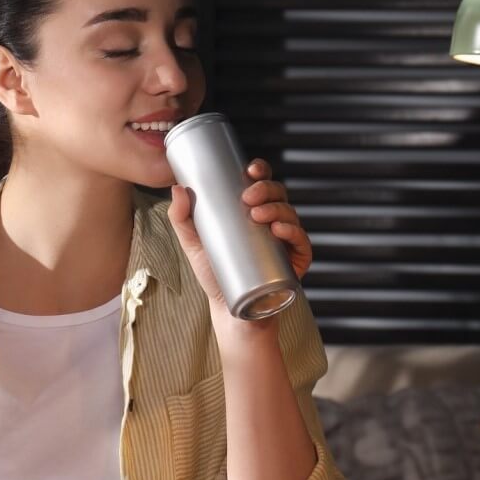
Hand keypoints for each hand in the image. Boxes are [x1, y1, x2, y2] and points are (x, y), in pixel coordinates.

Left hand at [168, 158, 313, 310]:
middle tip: (248, 197)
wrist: (229, 309)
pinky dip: (293, 233)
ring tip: (258, 215)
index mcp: (252, 210)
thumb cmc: (214, 274)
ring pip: (289, 215)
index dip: (261, 171)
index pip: (261, 183)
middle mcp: (272, 222)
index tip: (250, 169)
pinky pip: (302, 242)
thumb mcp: (193, 244)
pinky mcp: (296, 262)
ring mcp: (286, 241)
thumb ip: (181, 218)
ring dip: (277, 209)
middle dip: (266, 189)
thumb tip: (178, 189)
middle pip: (278, 194)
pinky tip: (279, 230)